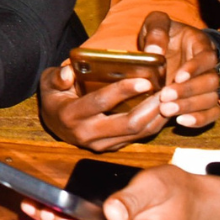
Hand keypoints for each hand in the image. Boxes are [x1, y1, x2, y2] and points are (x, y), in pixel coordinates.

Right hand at [39, 62, 171, 151]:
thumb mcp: (48, 83)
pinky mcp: (112, 148)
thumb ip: (57, 77)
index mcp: (71, 115)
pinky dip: (154, 124)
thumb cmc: (54, 97)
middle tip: (166, 91)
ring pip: (137, 134)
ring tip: (171, 99)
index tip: (144, 80)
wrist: (54, 124)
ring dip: (157, 117)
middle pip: (127, 124)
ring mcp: (101, 145)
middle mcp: (87, 134)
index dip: (123, 91)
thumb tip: (69, 72)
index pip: (100, 103)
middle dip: (150, 107)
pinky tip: (164, 109)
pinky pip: (139, 138)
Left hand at [138, 12, 219, 128]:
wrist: (164, 49)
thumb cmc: (161, 35)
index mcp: (200, 44)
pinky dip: (199, 119)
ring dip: (190, 106)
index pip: (206, 57)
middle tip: (165, 97)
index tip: (177, 76)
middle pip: (211, 81)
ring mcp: (207, 85)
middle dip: (189, 91)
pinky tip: (181, 121)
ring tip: (167, 110)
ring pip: (211, 99)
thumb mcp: (156, 24)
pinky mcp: (203, 101)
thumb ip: (156, 32)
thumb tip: (155, 52)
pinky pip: (211, 113)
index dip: (194, 68)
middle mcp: (208, 66)